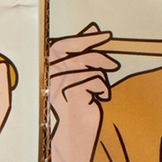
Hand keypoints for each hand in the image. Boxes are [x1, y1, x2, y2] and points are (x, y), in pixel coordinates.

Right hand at [46, 24, 118, 161]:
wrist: (74, 134)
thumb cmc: (77, 103)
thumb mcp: (79, 75)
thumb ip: (82, 52)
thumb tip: (94, 28)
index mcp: (47, 68)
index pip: (63, 45)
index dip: (84, 38)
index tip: (104, 34)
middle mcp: (48, 76)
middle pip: (79, 56)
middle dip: (100, 59)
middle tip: (114, 66)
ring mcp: (58, 85)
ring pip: (90, 69)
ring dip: (102, 80)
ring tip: (100, 91)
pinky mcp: (70, 95)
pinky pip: (95, 80)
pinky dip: (103, 88)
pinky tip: (100, 98)